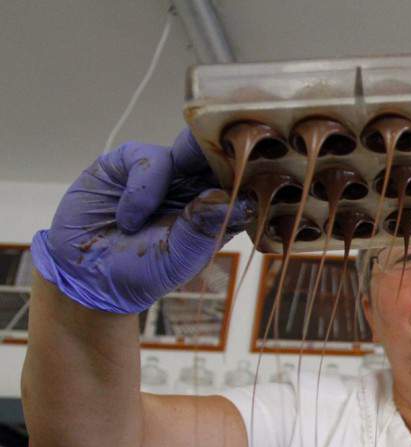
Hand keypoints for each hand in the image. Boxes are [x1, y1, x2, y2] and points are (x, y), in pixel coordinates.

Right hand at [31, 129, 253, 313]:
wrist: (89, 276)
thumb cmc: (142, 272)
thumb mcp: (179, 259)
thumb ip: (203, 230)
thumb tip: (231, 197)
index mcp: (218, 209)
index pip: (245, 182)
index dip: (255, 173)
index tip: (264, 172)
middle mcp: (196, 186)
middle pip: (222, 154)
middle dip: (227, 151)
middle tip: (230, 155)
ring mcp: (165, 171)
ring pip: (187, 150)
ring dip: (170, 181)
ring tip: (138, 224)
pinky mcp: (128, 161)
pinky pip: (147, 157)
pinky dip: (140, 187)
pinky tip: (128, 218)